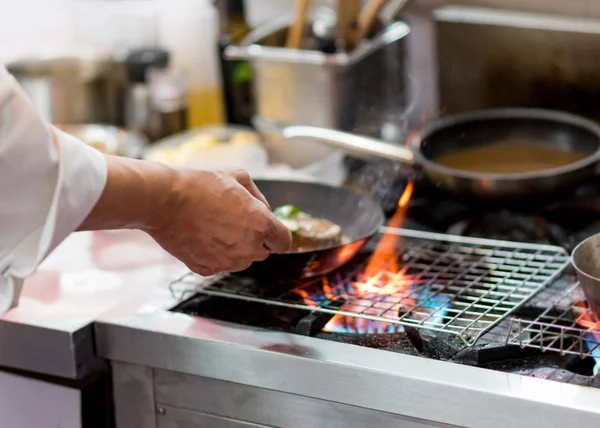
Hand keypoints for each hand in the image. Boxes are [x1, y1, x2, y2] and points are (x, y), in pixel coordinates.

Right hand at [148, 167, 291, 275]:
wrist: (164, 200)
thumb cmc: (200, 185)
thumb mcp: (238, 176)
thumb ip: (259, 196)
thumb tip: (265, 209)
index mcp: (261, 224)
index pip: (284, 242)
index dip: (278, 235)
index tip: (270, 231)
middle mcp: (247, 247)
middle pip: (263, 252)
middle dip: (255, 239)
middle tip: (234, 220)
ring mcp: (227, 262)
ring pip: (242, 260)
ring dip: (236, 248)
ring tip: (215, 226)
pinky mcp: (207, 269)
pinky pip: (219, 264)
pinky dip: (214, 254)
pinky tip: (202, 236)